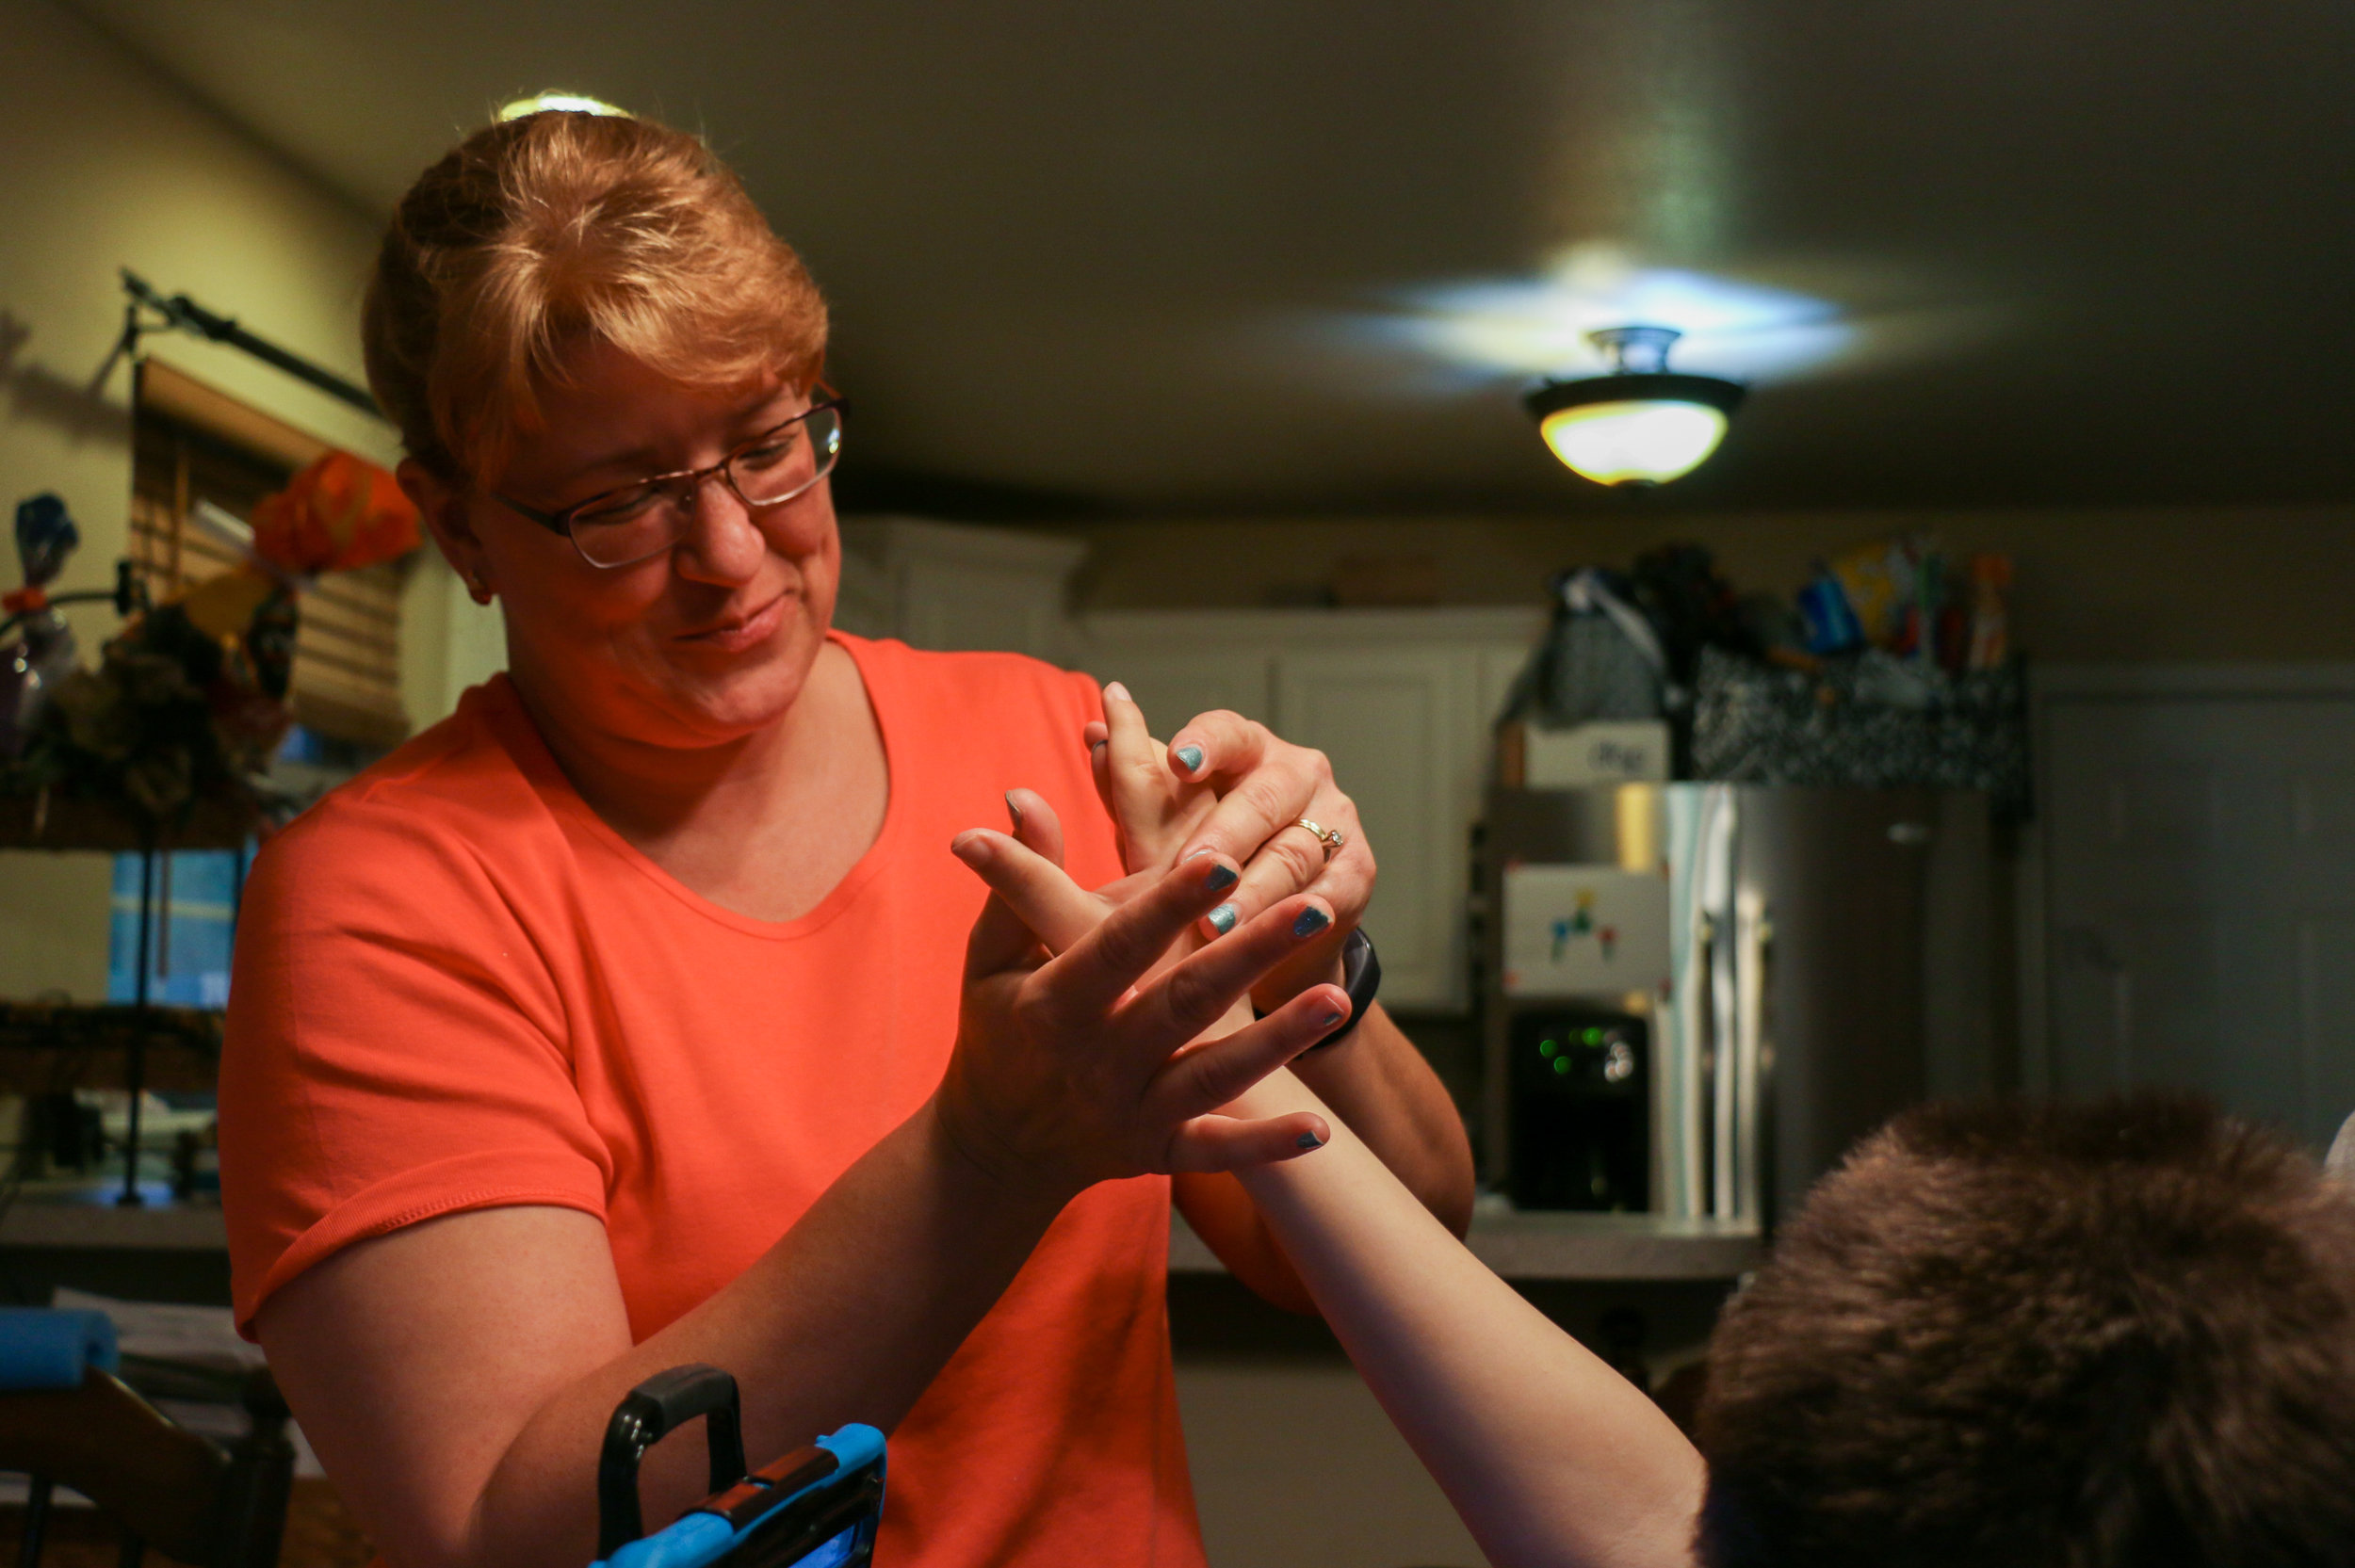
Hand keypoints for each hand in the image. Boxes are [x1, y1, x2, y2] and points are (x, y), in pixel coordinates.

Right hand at [936, 819, 1341, 1198]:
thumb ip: (1018, 883)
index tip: (1222, 859)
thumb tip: (1024, 797)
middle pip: (1185, 1003)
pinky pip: (1217, 1151)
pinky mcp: (1159, 1154)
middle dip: (1249, 956)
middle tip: (1312, 907)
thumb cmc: (998, 1032)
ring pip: (1214, 1076)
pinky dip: (1266, 1145)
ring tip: (1339, 1000)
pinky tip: (1319, 1128)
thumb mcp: (991, 958)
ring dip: (1279, 1041)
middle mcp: (1097, 1062)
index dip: (1169, 903)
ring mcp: (1132, 1114)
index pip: (1120, 946)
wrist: (995, 1150)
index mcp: (1055, 1004)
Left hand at [1090, 689, 1375, 1010]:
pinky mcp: (1356, 872)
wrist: (1266, 926)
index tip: (1177, 762)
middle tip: (1190, 869)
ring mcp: (1334, 820)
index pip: (1228, 732)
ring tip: (1215, 925)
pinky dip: (1299, 919)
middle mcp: (1296, 773)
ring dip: (1255, 891)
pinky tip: (1274, 940)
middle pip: (1263, 797)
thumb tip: (1091, 731)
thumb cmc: (1203, 860)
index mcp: (1246, 748)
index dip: (1204, 744)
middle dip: (1225, 836)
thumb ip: (1129, 783)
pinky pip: (1329, 894)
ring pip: (1293, 851)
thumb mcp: (1160, 825)